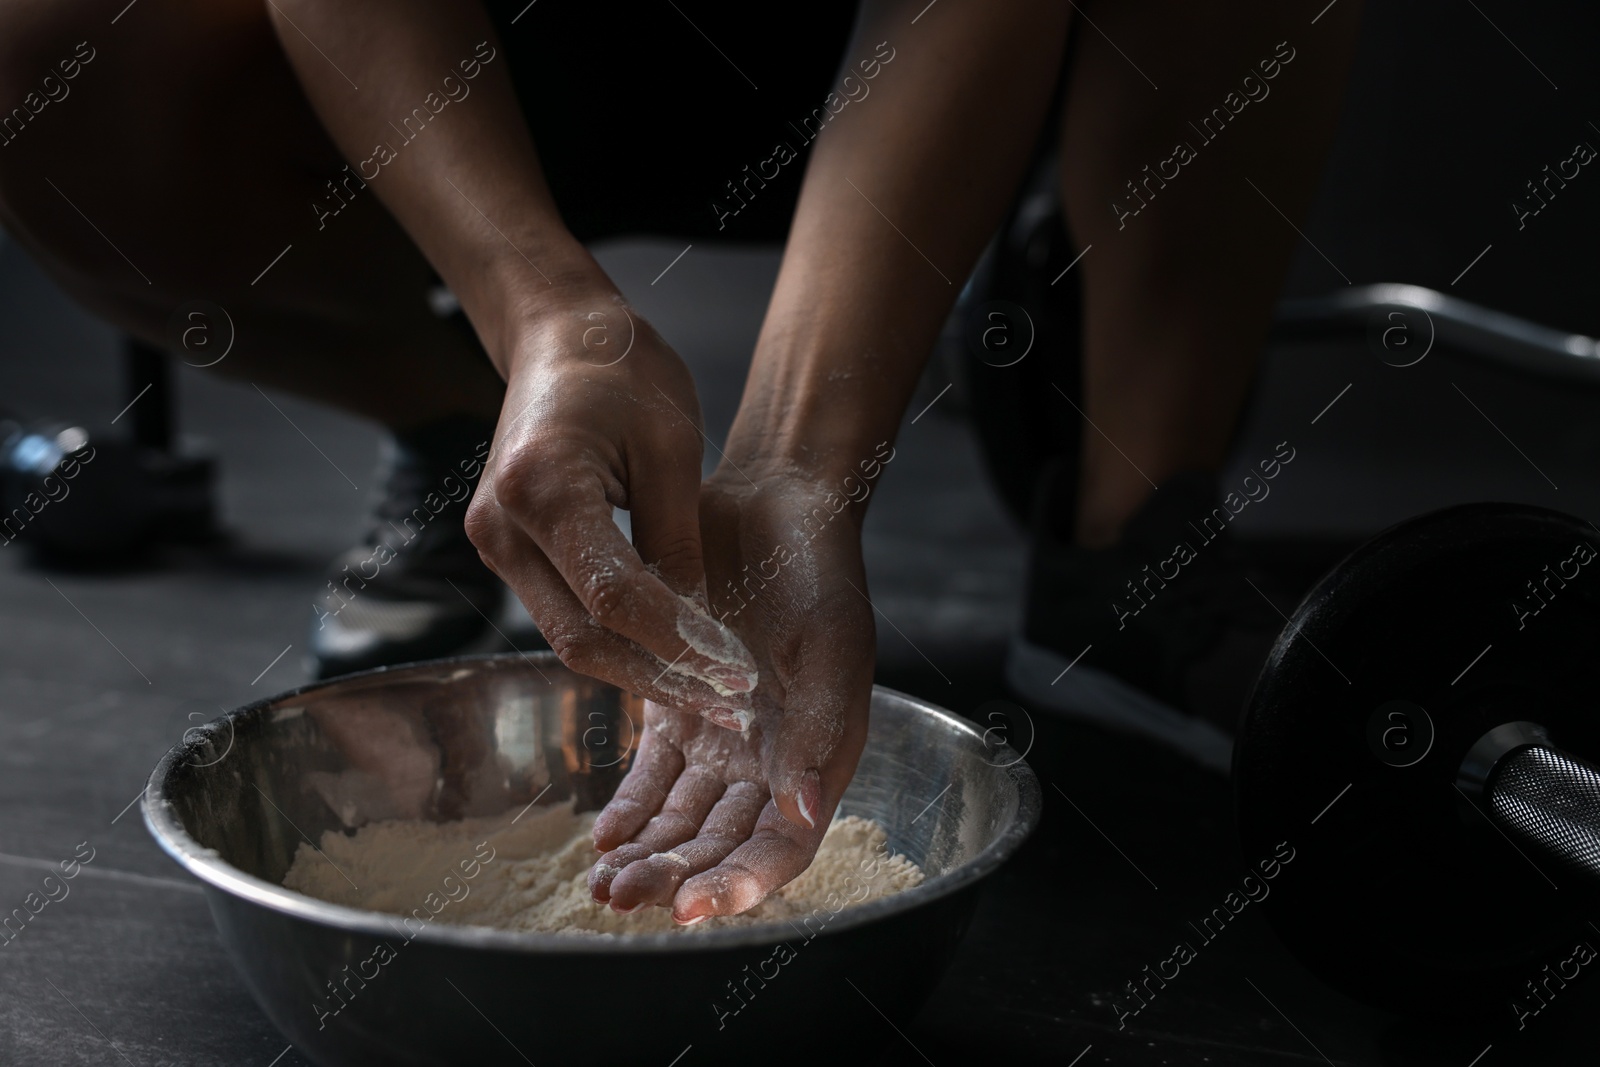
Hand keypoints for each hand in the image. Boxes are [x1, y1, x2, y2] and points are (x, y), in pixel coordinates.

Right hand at [464, 286, 759, 725]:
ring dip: (640, 669)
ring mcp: (493, 541)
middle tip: (730, 703)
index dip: (680, 642)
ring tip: (711, 690)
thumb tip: (700, 631)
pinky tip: (671, 659)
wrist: (562, 335)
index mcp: (542, 487)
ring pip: (569, 638)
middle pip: (581, 638)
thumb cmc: (624, 370)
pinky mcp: (505, 548)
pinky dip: (617, 641)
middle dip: (660, 677)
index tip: (736, 668)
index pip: (615, 598)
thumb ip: (681, 541)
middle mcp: (501, 525)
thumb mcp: (674, 447)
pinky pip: (562, 613)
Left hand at [588, 462, 878, 920]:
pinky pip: (651, 775)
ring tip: (603, 881)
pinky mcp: (676, 704)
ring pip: (682, 819)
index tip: (689, 908)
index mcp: (817, 754)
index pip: (782, 845)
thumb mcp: (831, 643)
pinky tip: (602, 835)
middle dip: (676, 877)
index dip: (740, 883)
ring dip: (647, 854)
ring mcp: (720, 735)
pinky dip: (630, 808)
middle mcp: (769, 759)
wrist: (776, 502)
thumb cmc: (821, 570)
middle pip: (722, 843)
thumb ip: (817, 728)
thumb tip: (801, 810)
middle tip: (624, 896)